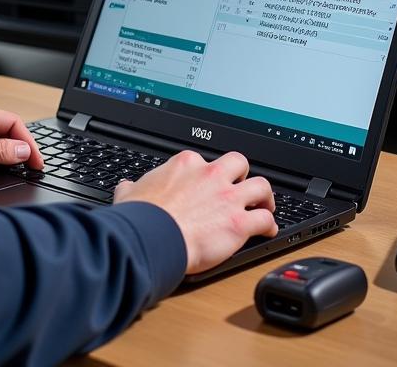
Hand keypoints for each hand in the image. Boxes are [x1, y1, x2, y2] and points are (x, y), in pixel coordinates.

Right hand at [114, 150, 276, 275]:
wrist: (152, 236)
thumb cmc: (142, 217)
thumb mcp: (130, 193)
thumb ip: (133, 188)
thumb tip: (127, 187)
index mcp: (186, 165)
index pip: (204, 161)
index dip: (207, 175)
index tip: (207, 186)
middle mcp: (211, 175)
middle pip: (239, 163)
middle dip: (242, 175)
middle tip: (241, 187)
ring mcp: (227, 198)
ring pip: (261, 186)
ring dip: (264, 197)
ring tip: (264, 206)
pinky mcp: (238, 223)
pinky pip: (265, 219)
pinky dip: (269, 225)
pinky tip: (268, 231)